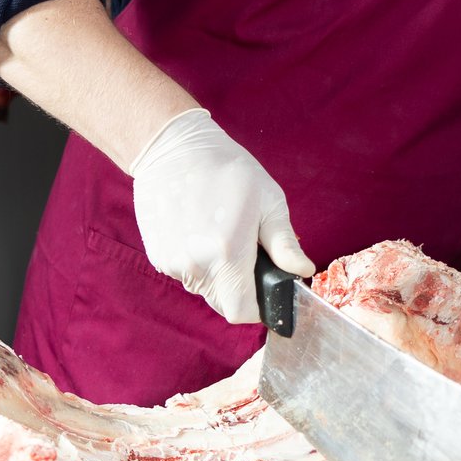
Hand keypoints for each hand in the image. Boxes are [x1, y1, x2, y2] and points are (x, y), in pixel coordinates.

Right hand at [128, 109, 313, 322]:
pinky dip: (197, 261)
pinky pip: (185, 273)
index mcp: (227, 253)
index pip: (241, 311)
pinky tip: (200, 229)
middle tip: (246, 252)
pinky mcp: (158, 255)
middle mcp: (195, 264)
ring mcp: (172, 261)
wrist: (173, 148)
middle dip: (240, 287)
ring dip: (218, 274)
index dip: (258, 307)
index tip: (265, 288)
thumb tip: (302, 271)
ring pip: (203, 288)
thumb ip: (284, 243)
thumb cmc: (226, 169)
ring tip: (221, 233)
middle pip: (223, 302)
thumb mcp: (268, 201)